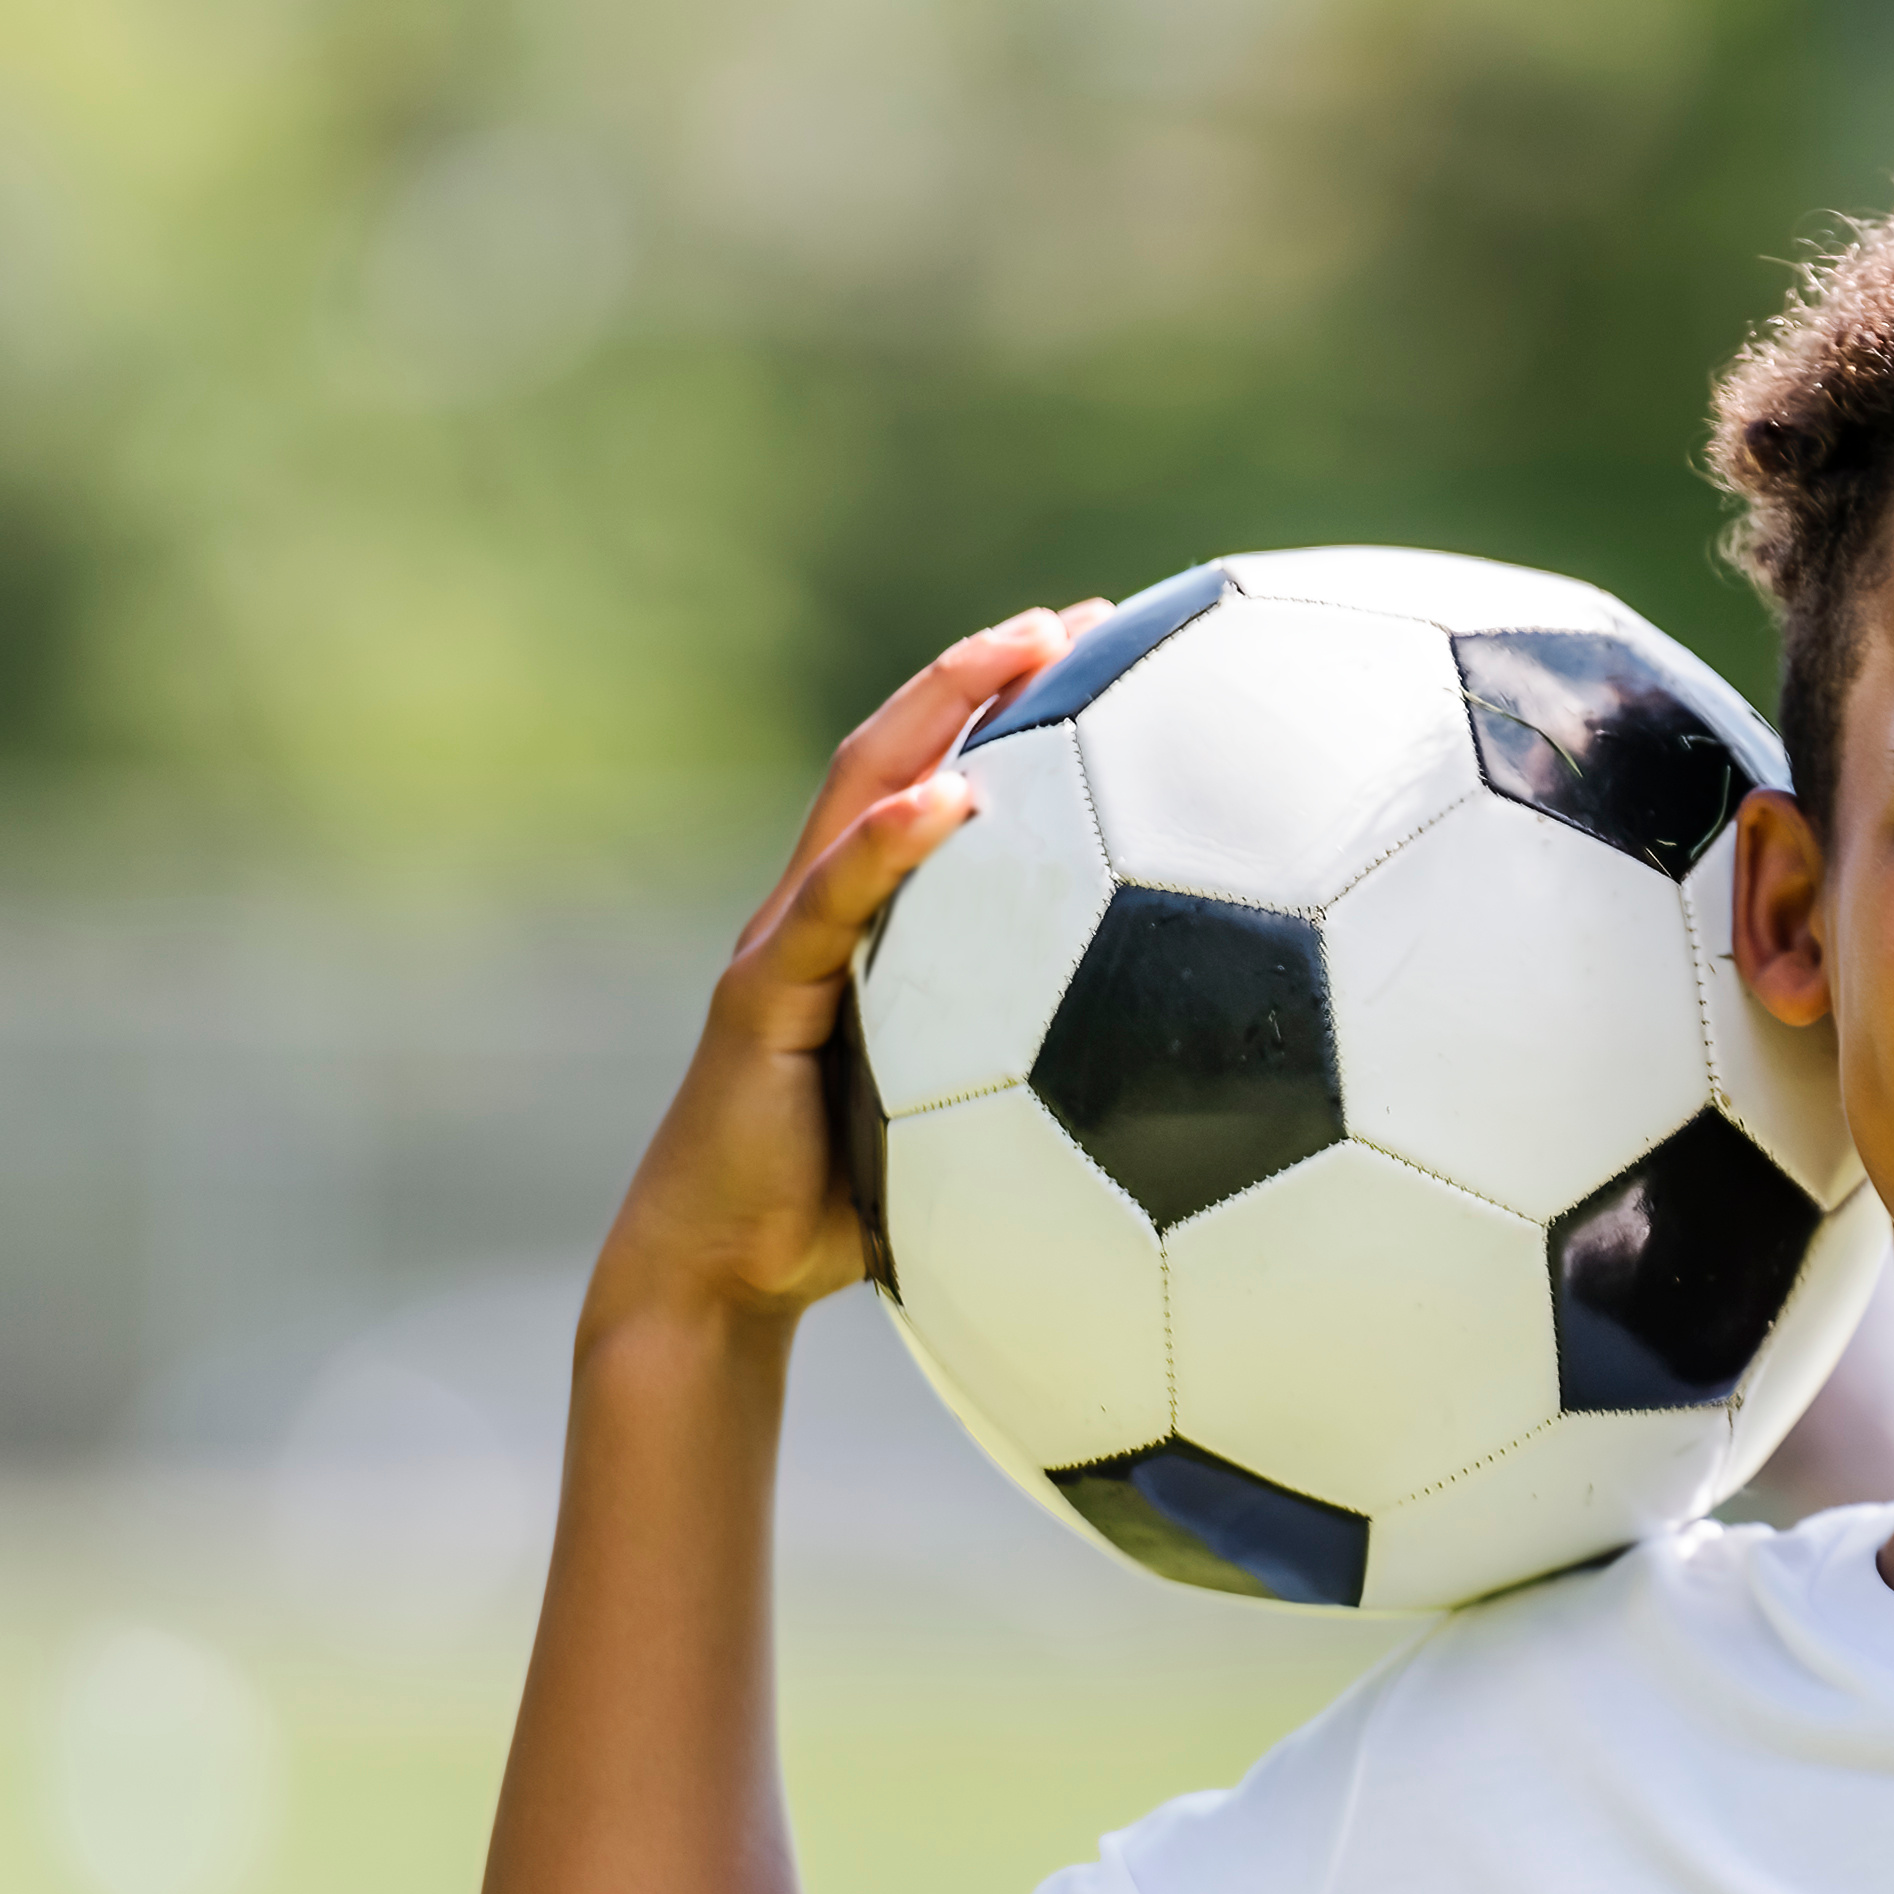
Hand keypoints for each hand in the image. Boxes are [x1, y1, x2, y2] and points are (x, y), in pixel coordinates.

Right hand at [590, 605, 1087, 1335]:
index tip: (1102, 661)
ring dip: (940, 710)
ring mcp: (781, 944)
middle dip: (983, 674)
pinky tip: (955, 793)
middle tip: (1083, 616)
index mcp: (866, 935)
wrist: (723, 1277)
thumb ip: (1034, 1090)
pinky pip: (831, 901)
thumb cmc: (844, 1216)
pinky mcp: (758, 994)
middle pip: (897, 753)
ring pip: (858, 792)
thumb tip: (1170, 1089)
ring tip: (1023, 647)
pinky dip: (890, 841)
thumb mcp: (959, 1133)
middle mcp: (818, 914)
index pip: (934, 789)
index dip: (1005, 717)